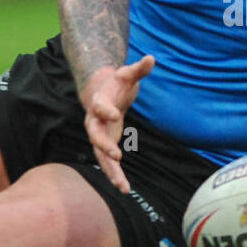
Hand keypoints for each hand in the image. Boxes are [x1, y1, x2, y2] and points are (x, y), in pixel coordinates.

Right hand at [81, 55, 154, 192]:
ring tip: (123, 186)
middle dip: (103, 145)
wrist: (100, 92)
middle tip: (116, 154)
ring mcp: (98, 134)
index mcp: (100, 102)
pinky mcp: (104, 144)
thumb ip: (138, 69)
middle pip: (94, 134)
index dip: (106, 110)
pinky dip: (115, 175)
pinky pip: (107, 162)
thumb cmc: (116, 83)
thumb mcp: (127, 75)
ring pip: (100, 154)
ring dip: (110, 170)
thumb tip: (152, 58)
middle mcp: (94, 120)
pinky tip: (124, 188)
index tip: (116, 115)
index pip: (100, 107)